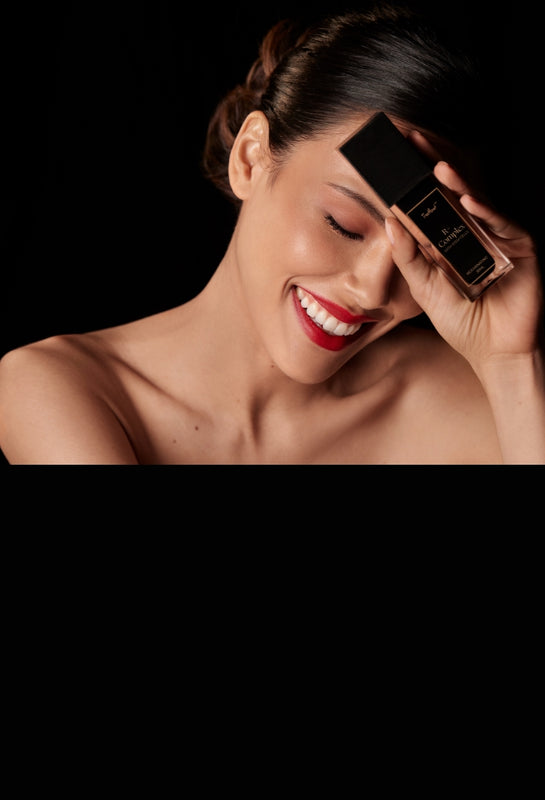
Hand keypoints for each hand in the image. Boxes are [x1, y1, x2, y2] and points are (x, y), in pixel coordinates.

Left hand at [386, 158, 543, 372]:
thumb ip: (409, 258)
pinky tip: (469, 201)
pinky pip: (503, 225)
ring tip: (438, 168)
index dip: (415, 181)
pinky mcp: (520, 248)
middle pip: (454, 193)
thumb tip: (390, 224)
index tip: (395, 159)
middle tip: (414, 142)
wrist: (493, 352)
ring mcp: (498, 238)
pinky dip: (487, 213)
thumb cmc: (462, 321)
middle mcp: (474, 233)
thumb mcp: (425, 289)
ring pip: (478, 203)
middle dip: (435, 166)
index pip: (431, 203)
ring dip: (459, 183)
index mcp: (450, 240)